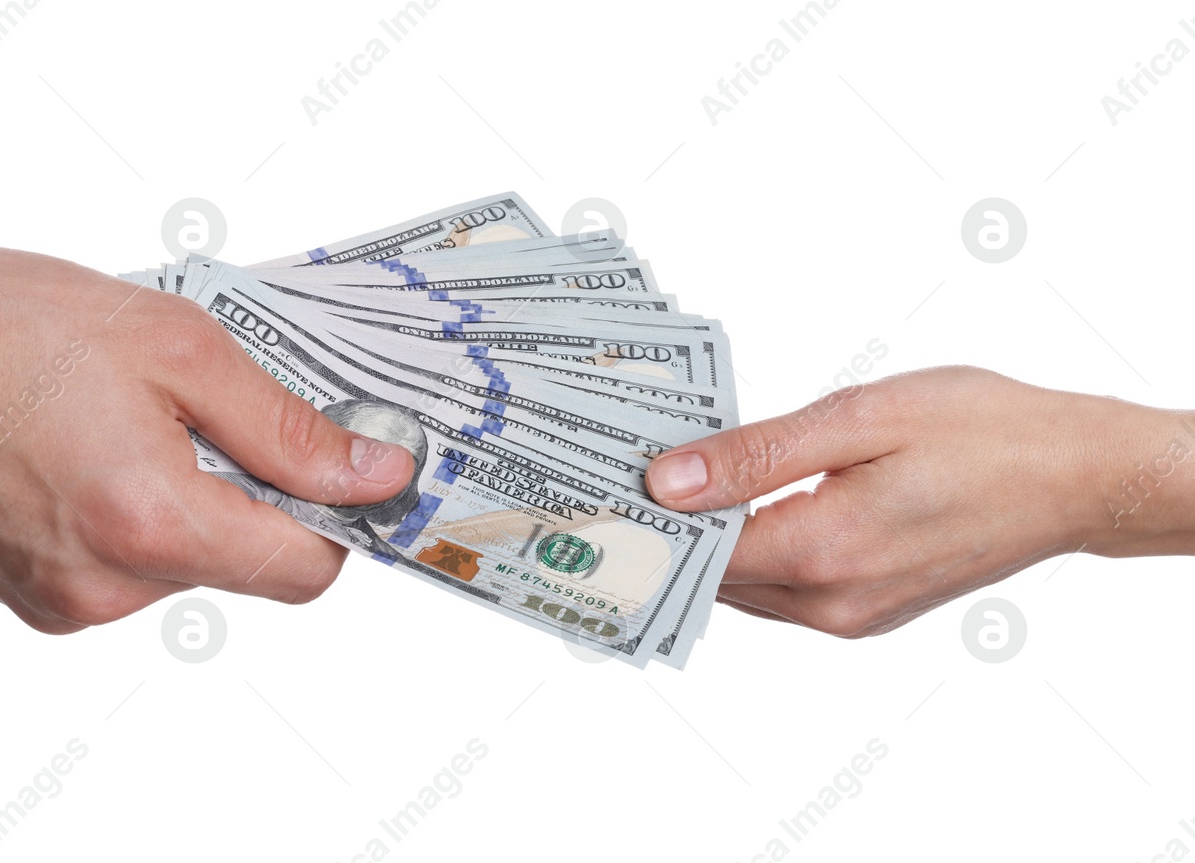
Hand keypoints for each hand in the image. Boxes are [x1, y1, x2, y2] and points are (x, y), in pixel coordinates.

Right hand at [0, 169, 413, 633]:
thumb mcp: (175, 346)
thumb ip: (286, 428)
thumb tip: (374, 476)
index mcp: (149, 524)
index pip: (306, 571)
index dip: (339, 515)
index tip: (343, 462)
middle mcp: (105, 588)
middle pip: (246, 566)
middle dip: (250, 492)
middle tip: (202, 404)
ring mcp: (62, 602)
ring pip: (186, 565)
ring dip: (186, 499)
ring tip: (121, 417)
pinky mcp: (29, 599)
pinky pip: (126, 570)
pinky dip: (131, 514)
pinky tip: (84, 447)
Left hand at [644, 366, 1194, 636]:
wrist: (1077, 477)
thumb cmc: (985, 432)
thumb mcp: (861, 418)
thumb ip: (757, 454)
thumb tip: (667, 481)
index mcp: (821, 553)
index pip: (693, 553)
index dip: (639, 520)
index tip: (594, 483)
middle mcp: (829, 603)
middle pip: (711, 574)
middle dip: (665, 527)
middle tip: (617, 469)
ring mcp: (849, 615)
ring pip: (744, 584)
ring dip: (707, 539)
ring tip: (667, 477)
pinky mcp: (866, 610)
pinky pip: (782, 588)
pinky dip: (752, 549)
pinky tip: (737, 502)